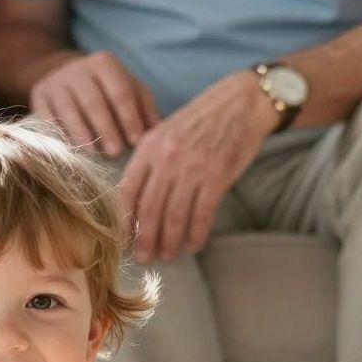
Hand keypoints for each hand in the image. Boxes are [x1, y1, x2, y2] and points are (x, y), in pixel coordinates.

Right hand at [30, 50, 158, 158]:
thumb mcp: (128, 91)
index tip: (136, 141)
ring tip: (93, 153)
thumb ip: (144, 109)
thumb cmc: (105, 90)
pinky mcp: (38, 95)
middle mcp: (79, 68)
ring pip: (69, 108)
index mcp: (105, 63)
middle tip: (116, 152)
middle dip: (106, 128)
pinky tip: (69, 149)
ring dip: (82, 132)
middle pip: (94, 100)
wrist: (62, 76)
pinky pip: (47, 115)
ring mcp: (56, 81)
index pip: (120, 91)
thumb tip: (159, 134)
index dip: (129, 117)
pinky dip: (58, 133)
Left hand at [120, 71, 277, 262]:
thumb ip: (149, 160)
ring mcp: (192, 168)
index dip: (124, 219)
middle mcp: (167, 159)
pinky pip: (202, 213)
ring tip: (168, 255)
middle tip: (144, 258)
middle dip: (145, 239)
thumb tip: (136, 197)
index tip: (122, 238)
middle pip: (149, 209)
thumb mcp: (165, 132)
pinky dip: (197, 233)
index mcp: (149, 147)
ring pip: (174, 215)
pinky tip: (193, 245)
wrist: (239, 104)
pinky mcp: (217, 177)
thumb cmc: (200, 120)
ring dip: (170, 241)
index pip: (128, 191)